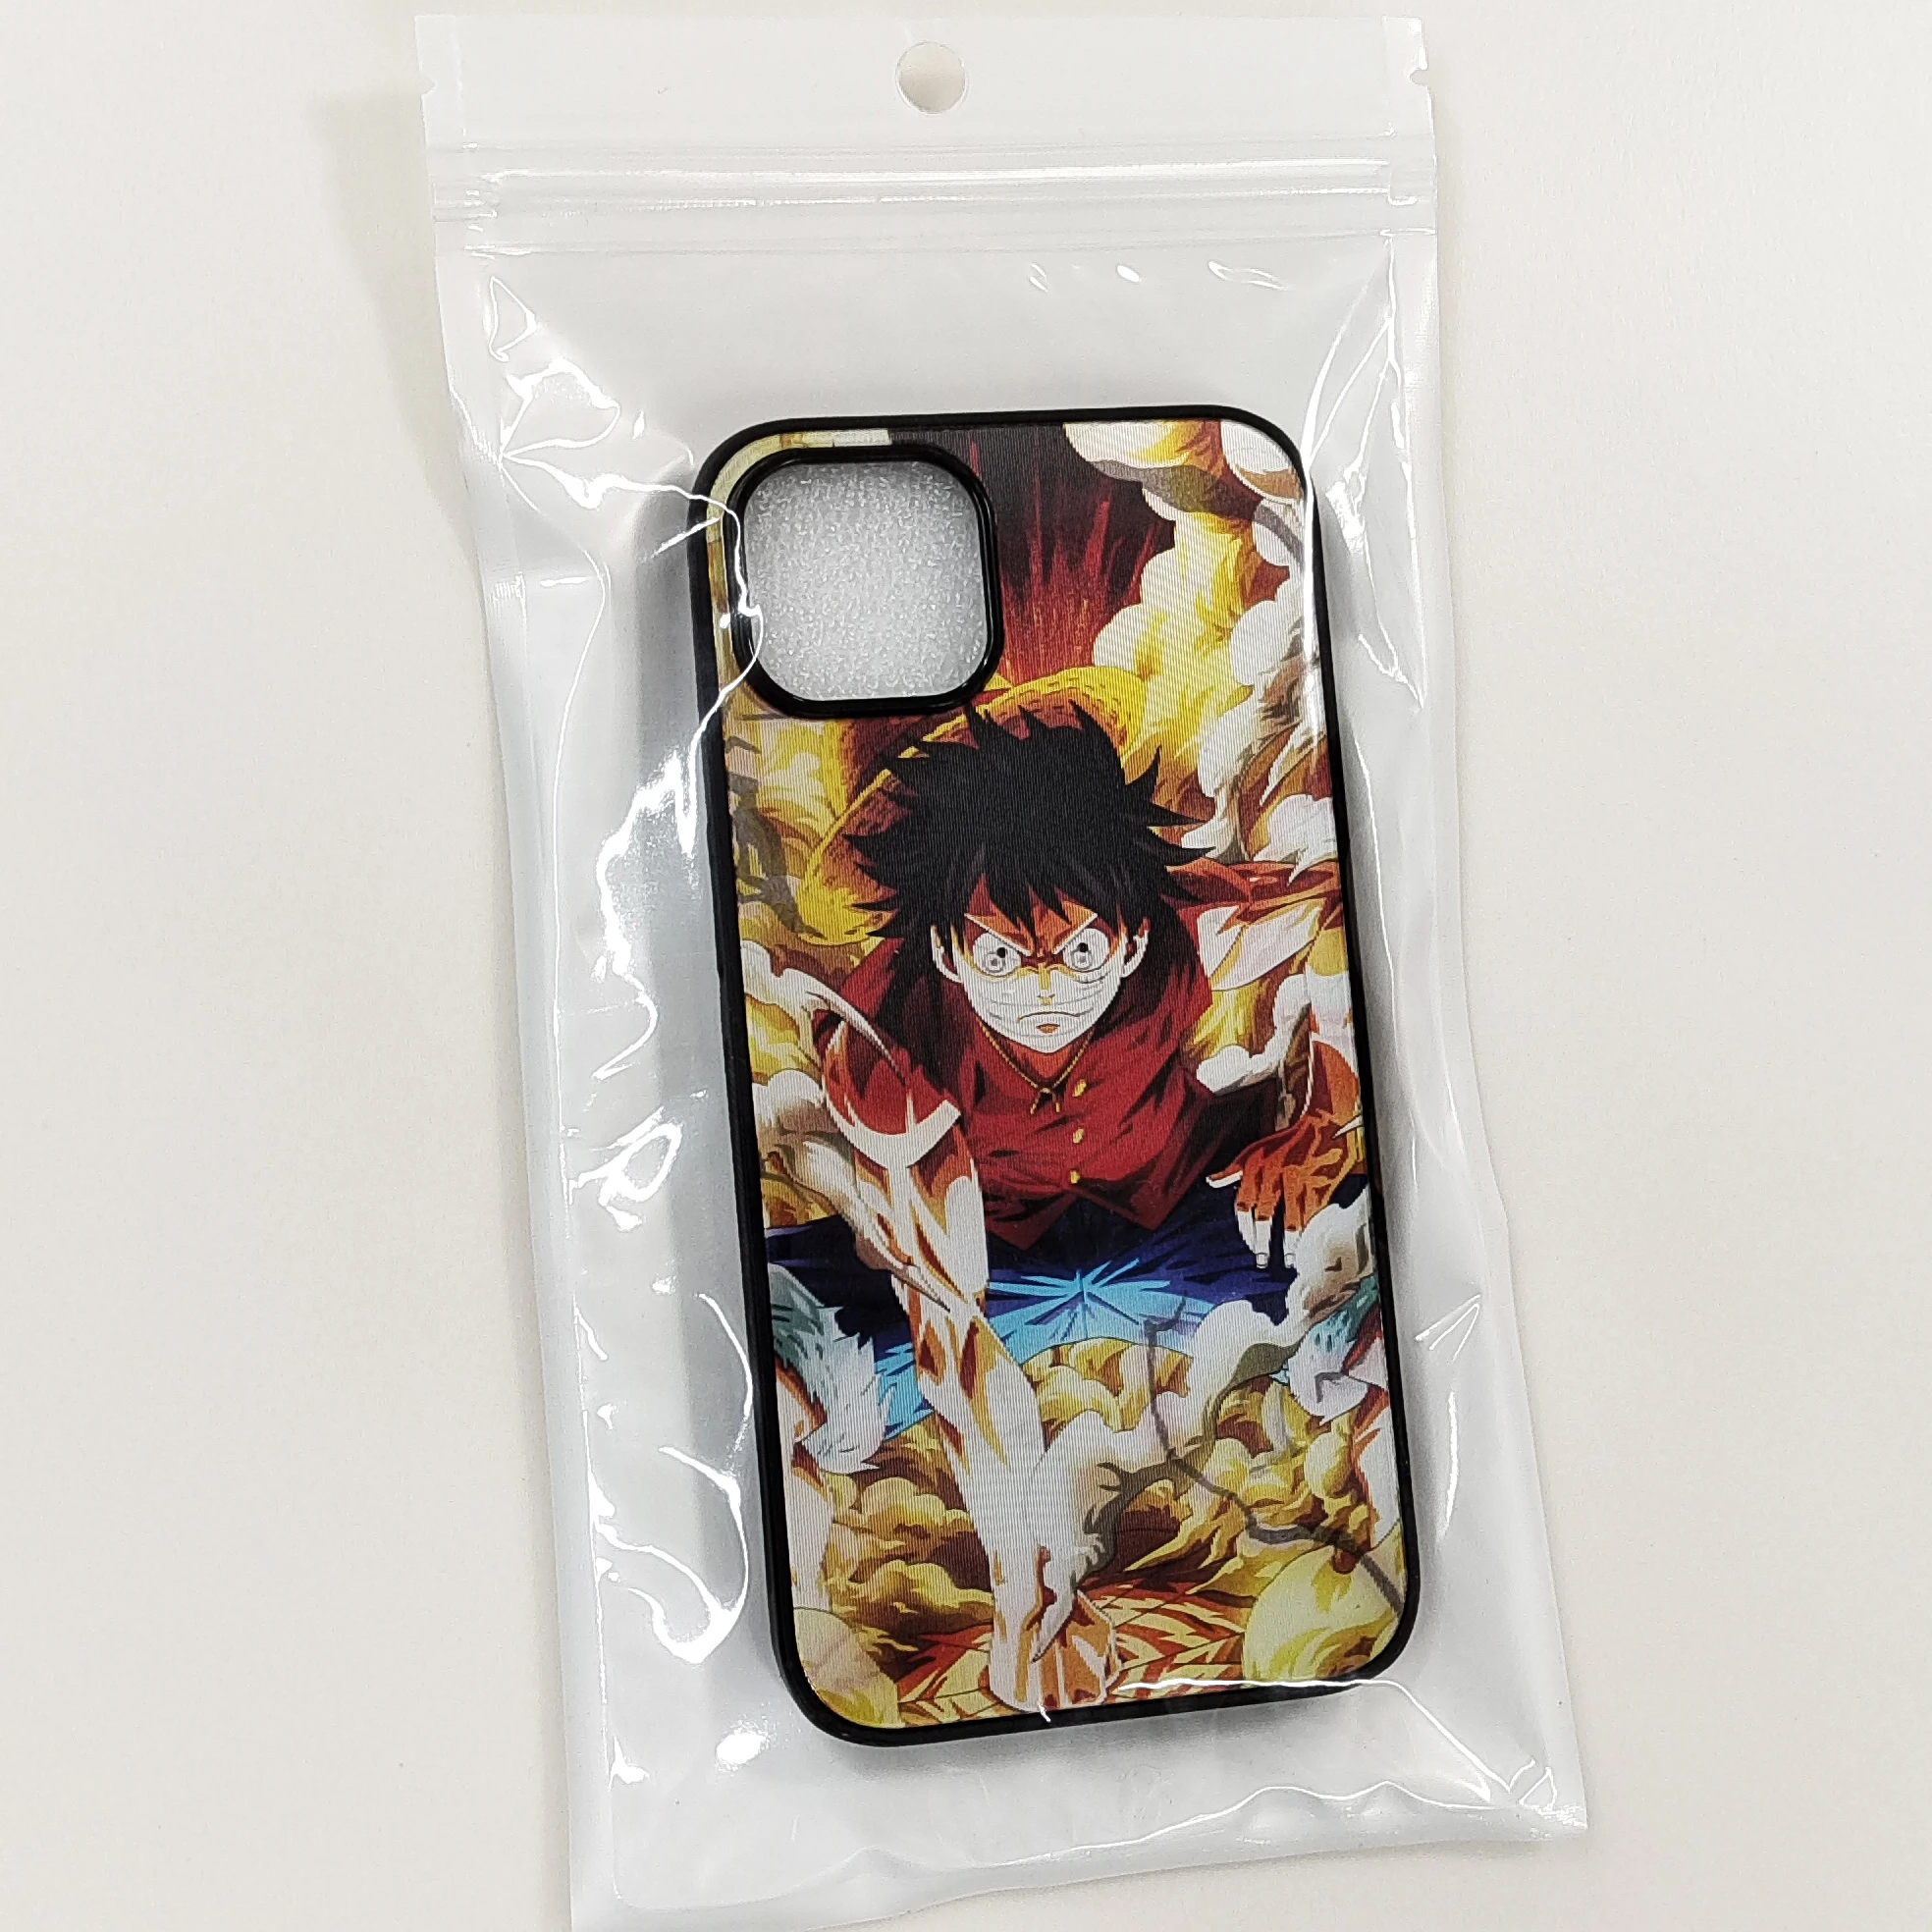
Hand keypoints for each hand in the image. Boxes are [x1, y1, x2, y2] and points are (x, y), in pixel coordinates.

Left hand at [1209, 1110, 1354, 1267]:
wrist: (1323, 1126)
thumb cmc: (1287, 1140)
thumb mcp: (1254, 1150)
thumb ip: (1233, 1169)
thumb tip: (1211, 1181)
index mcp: (1256, 1167)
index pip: (1243, 1204)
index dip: (1244, 1227)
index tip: (1248, 1244)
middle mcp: (1275, 1175)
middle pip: (1264, 1215)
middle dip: (1261, 1241)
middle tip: (1261, 1259)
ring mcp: (1299, 1181)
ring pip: (1290, 1219)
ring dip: (1288, 1243)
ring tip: (1286, 1259)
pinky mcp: (1320, 1185)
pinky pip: (1312, 1214)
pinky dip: (1308, 1230)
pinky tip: (1306, 1242)